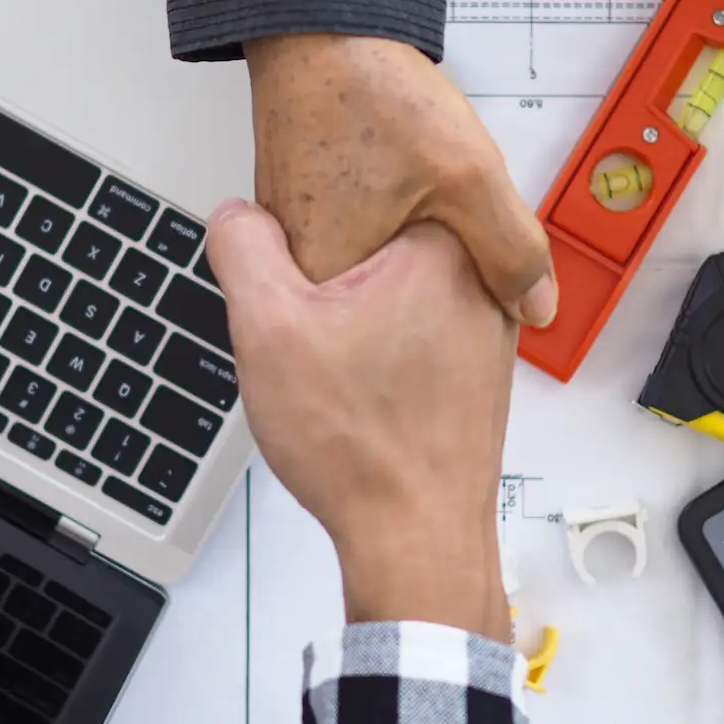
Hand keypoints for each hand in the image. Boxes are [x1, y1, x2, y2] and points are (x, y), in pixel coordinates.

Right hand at [208, 202, 514, 639]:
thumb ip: (243, 249)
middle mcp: (481, 281)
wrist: (415, 540)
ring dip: (357, 312)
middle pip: (382, 238)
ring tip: (328, 359)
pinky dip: (381, 347)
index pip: (369, 183)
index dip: (312, 217)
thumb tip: (237, 215)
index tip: (294, 257)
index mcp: (442, 247)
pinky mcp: (478, 372)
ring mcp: (486, 330)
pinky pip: (417, 331)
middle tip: (305, 321)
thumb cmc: (362, 449)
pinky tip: (353, 384)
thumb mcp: (268, 328)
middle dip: (333, 272)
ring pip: (399, 288)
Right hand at [245, 33, 555, 327]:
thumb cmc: (368, 91)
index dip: (452, 318)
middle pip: (386, 311)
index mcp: (330, 282)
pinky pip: (356, 244)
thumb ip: (510, 249)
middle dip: (430, 286)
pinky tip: (399, 189)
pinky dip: (386, 229)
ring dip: (407, 258)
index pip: (403, 339)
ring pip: (372, 277)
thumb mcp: (468, 176)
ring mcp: (295, 240)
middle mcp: (301, 271)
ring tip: (421, 199)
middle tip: (443, 222)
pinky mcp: (300, 212)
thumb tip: (536, 305)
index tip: (468, 290)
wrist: (318, 27)